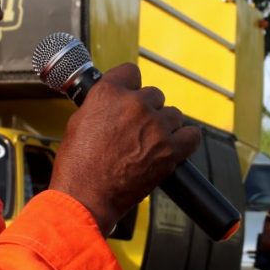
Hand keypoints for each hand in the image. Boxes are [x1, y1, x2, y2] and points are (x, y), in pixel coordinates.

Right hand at [51, 64, 200, 232]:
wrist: (86, 197)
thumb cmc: (78, 166)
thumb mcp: (79, 123)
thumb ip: (101, 106)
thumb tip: (114, 104)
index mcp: (108, 94)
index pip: (131, 72)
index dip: (131, 86)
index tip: (131, 96)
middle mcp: (134, 105)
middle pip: (154, 95)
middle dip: (147, 111)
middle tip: (137, 129)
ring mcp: (155, 127)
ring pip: (173, 114)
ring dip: (164, 126)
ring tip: (151, 143)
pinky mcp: (170, 150)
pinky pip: (192, 135)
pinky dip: (184, 140)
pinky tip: (174, 146)